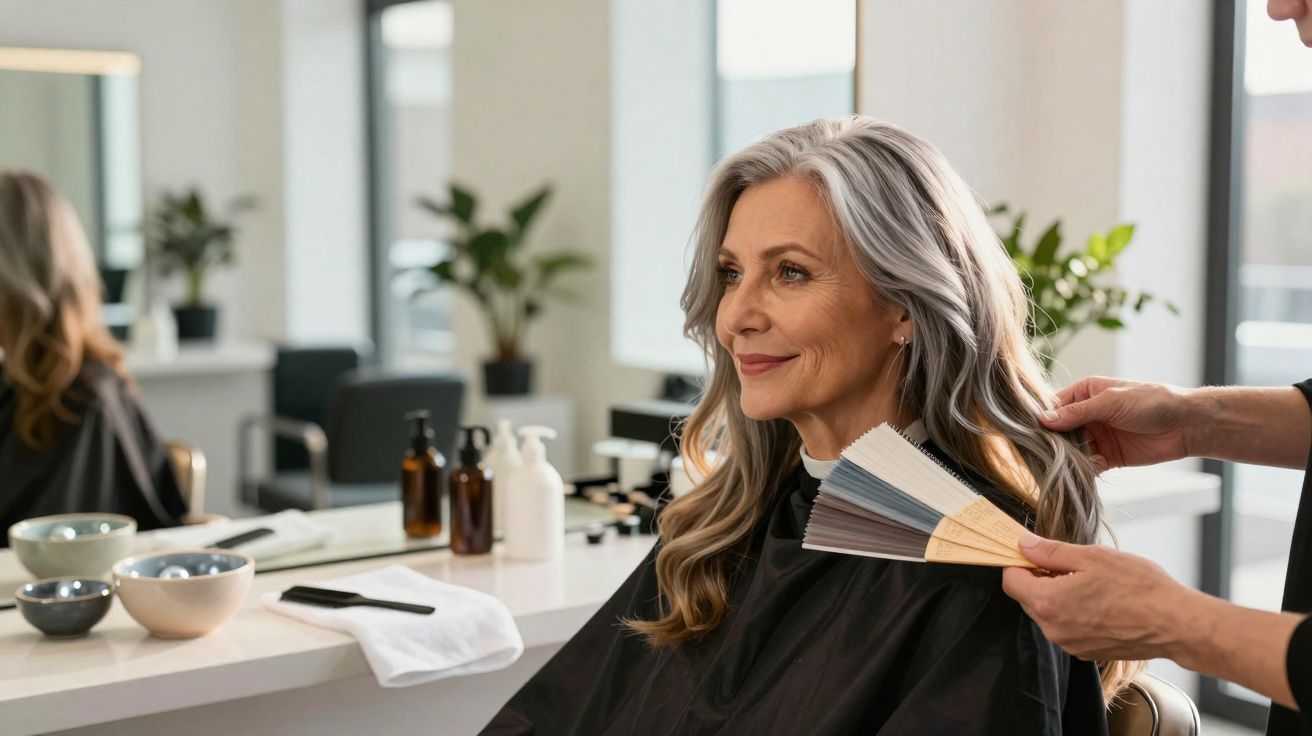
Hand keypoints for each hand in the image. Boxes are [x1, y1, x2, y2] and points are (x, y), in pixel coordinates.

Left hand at [1001, 533, 1195, 661]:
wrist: (1175, 624)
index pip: (1011, 581)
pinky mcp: (1086, 652)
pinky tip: (1100, 600)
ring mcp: (1070, 644)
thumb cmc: (1138, 587)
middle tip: (1069, 564)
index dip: (1019, 562)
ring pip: (1049, 613)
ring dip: (1059, 595)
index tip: (1034, 552)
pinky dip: (1075, 612)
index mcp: (1047, 603)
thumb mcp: (1091, 557)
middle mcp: (1053, 629)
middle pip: (1028, 598)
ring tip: (1090, 582)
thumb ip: (1051, 551)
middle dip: (1040, 578)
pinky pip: (1068, 627)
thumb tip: (1024, 544)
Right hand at [1038, 376, 1194, 470]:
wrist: (1186, 424)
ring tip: (1064, 463)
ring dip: (1068, 457)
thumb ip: (1078, 412)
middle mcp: (1088, 414)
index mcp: (1086, 393)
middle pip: (1061, 430)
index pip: (1055, 406)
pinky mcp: (1109, 456)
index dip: (1044, 418)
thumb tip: (1044, 420)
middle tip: (1045, 452)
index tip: (1031, 431)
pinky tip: (1088, 468)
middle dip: (1054, 441)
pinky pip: (1089, 464)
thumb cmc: (1151, 402)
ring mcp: (1098, 436)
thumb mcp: (1111, 402)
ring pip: (1073, 448)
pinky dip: (1085, 468)